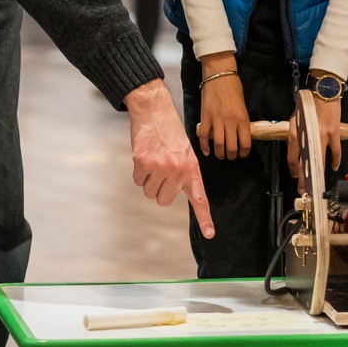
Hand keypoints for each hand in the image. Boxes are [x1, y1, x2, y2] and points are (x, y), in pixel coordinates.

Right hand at [125, 78, 213, 237]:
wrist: (154, 111)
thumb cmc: (170, 132)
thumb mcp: (185, 152)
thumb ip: (183, 173)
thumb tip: (171, 193)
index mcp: (191, 169)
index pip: (200, 198)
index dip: (205, 218)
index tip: (210, 235)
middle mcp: (177, 170)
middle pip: (163, 200)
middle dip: (159, 190)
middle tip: (161, 170)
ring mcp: (160, 168)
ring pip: (149, 192)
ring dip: (148, 181)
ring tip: (154, 160)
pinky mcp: (143, 163)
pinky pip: (137, 181)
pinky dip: (138, 173)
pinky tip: (144, 156)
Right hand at [197, 58, 250, 160]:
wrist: (219, 75)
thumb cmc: (234, 88)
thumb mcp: (243, 105)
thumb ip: (241, 120)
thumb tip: (240, 134)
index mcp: (242, 118)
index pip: (245, 143)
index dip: (244, 153)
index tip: (242, 154)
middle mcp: (230, 121)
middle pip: (231, 147)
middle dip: (231, 155)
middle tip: (230, 156)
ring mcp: (217, 120)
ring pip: (218, 144)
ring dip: (219, 153)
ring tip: (220, 155)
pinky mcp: (205, 117)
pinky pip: (204, 136)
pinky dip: (204, 146)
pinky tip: (207, 152)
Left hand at [286, 94, 342, 178]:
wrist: (323, 93)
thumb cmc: (307, 106)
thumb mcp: (295, 120)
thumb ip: (294, 135)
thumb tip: (296, 151)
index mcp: (296, 133)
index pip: (293, 157)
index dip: (293, 169)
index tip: (294, 176)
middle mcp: (309, 137)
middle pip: (306, 163)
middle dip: (304, 179)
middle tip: (303, 190)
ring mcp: (323, 136)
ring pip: (321, 161)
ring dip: (318, 174)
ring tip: (317, 184)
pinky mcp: (334, 134)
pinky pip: (335, 152)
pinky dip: (335, 161)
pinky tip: (333, 167)